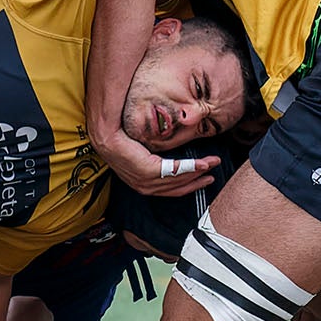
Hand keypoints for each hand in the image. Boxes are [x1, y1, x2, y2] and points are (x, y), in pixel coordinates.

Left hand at [94, 126, 218, 198]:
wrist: (108, 131)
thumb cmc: (121, 137)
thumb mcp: (141, 151)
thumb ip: (154, 157)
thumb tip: (167, 155)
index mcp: (140, 183)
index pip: (168, 189)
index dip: (187, 185)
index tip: (203, 178)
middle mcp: (142, 185)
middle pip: (176, 188)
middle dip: (197, 181)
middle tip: (213, 175)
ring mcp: (144, 180)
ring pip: (178, 179)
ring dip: (198, 172)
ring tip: (212, 164)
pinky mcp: (148, 170)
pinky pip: (175, 171)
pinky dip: (192, 167)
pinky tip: (203, 163)